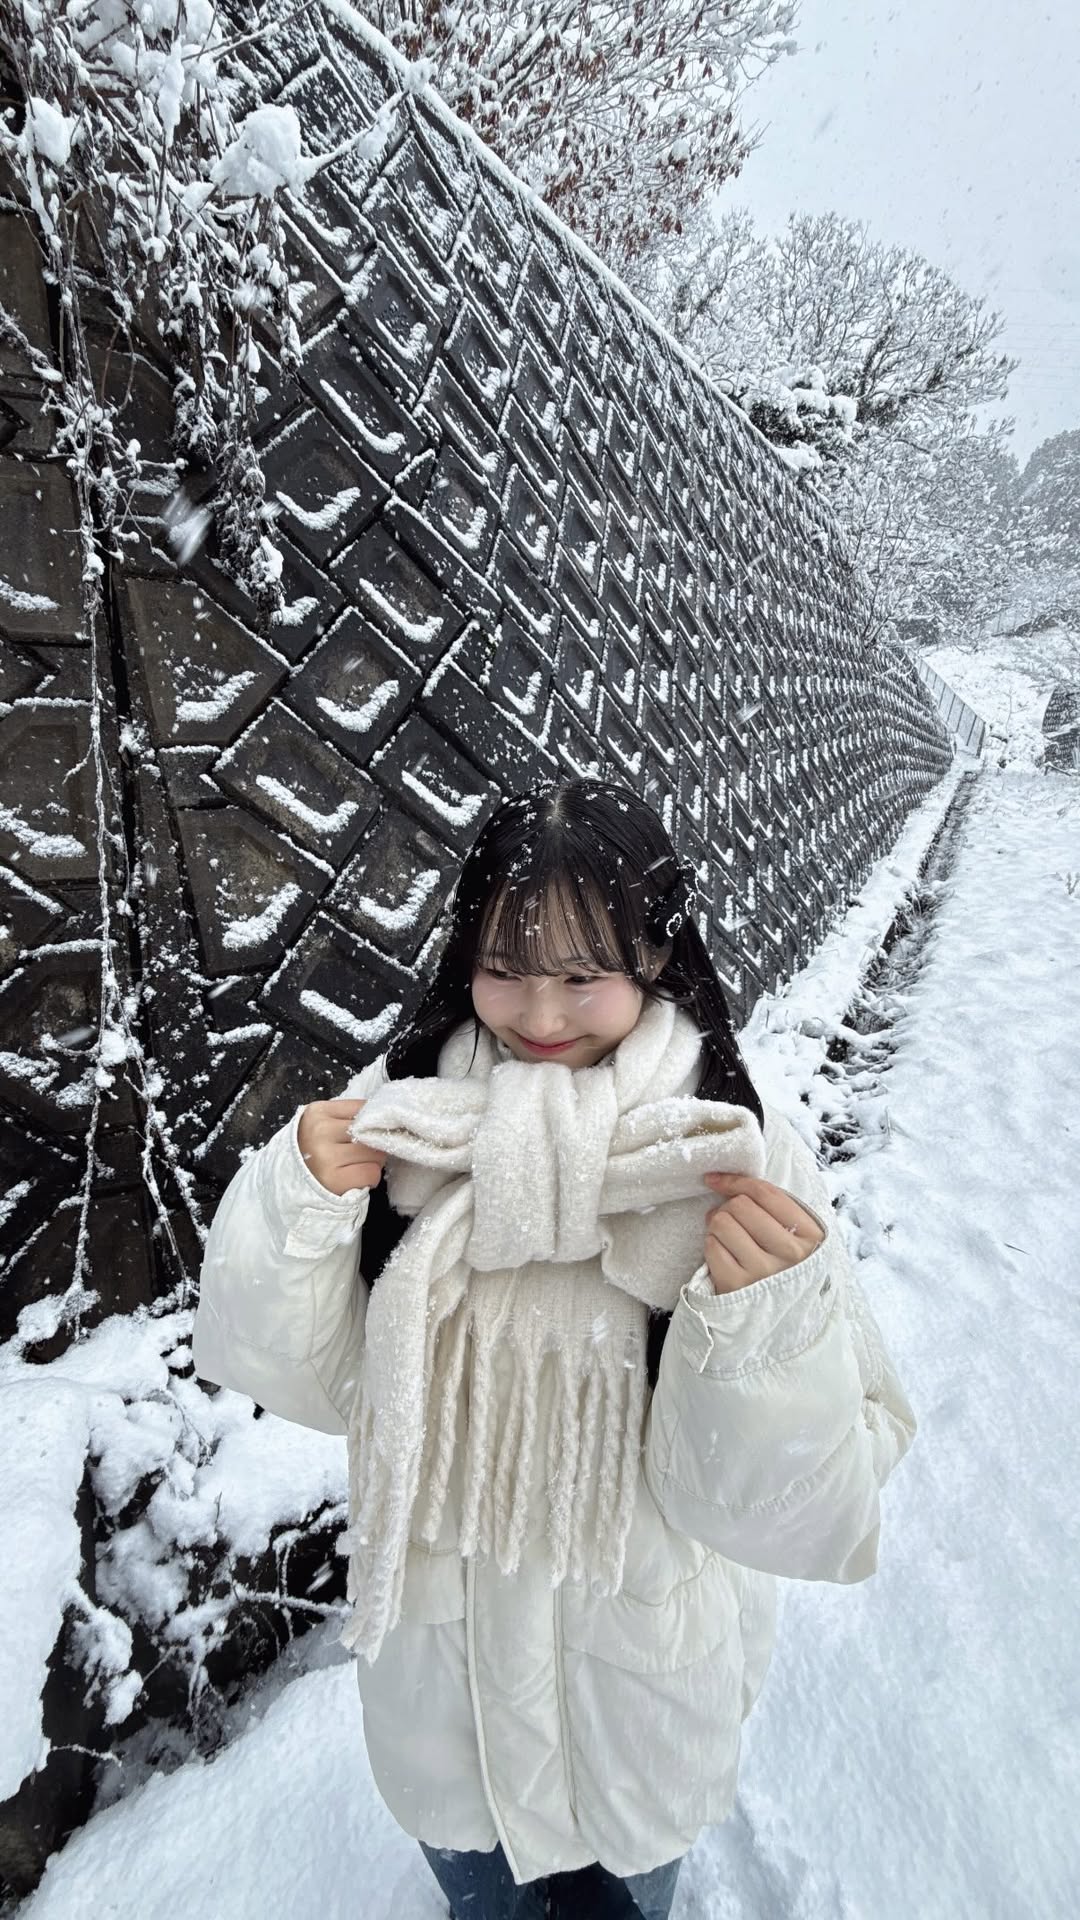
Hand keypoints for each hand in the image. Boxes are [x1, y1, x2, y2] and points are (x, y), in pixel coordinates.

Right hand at [297, 1099, 385, 1196]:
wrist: (290, 1181)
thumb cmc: (313, 1150)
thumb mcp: (323, 1124)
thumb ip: (349, 1118)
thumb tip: (385, 1120)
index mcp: (318, 1112)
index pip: (363, 1108)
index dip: (371, 1122)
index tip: (367, 1132)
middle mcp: (320, 1132)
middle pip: (370, 1132)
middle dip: (373, 1144)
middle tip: (359, 1153)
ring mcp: (326, 1156)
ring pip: (375, 1153)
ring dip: (373, 1162)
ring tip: (355, 1165)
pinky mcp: (334, 1180)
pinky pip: (371, 1173)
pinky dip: (369, 1178)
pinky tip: (355, 1178)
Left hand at [702, 1172, 825, 1293]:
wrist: (783, 1315)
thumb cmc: (785, 1266)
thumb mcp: (797, 1236)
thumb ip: (775, 1208)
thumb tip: (725, 1181)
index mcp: (810, 1235)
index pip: (766, 1193)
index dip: (736, 1181)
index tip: (717, 1180)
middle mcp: (790, 1253)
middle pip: (740, 1205)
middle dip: (727, 1207)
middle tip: (729, 1219)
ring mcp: (763, 1271)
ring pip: (722, 1222)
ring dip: (717, 1226)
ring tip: (726, 1238)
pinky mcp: (738, 1285)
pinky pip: (711, 1246)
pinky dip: (712, 1246)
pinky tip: (723, 1254)